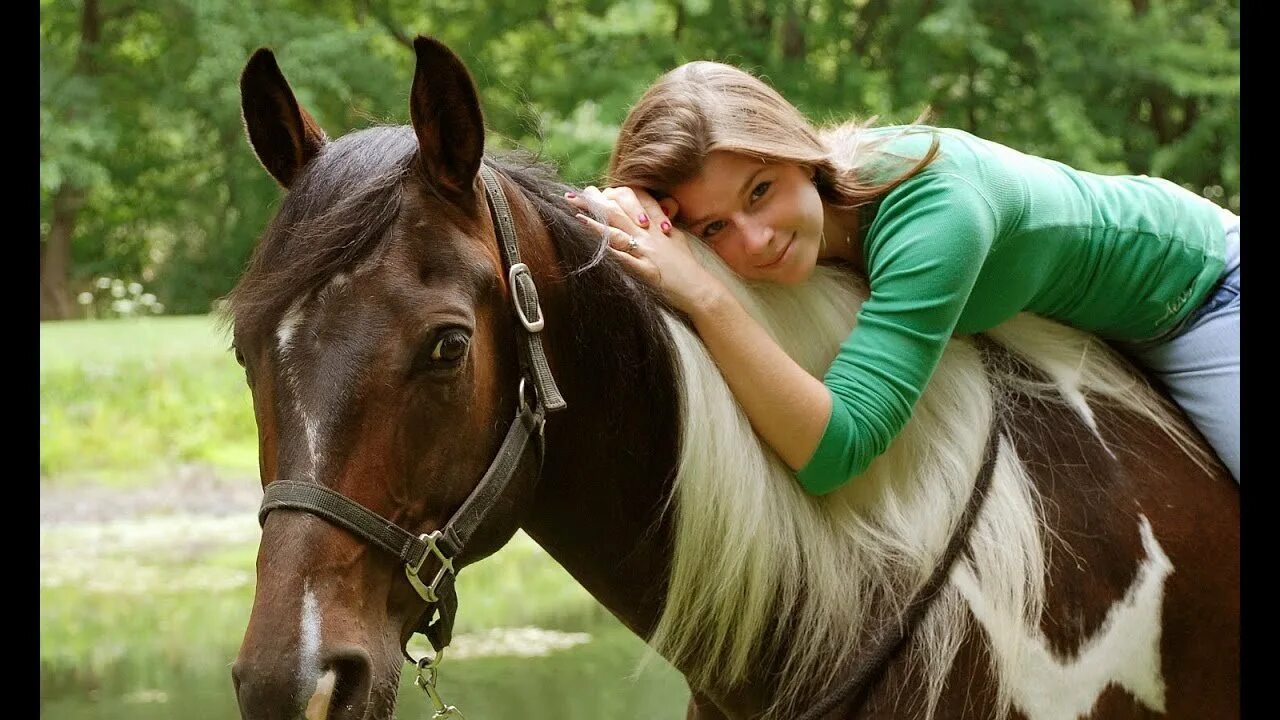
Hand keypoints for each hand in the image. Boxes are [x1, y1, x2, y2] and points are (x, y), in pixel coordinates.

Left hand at [566, 185, 724, 314]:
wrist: (700, 289)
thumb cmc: (688, 266)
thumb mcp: (676, 237)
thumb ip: (662, 223)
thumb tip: (654, 211)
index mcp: (657, 225)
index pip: (634, 201)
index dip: (612, 194)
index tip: (593, 190)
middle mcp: (651, 235)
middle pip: (619, 213)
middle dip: (594, 204)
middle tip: (571, 196)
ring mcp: (649, 252)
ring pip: (619, 233)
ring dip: (596, 224)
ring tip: (575, 216)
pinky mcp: (647, 271)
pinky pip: (626, 260)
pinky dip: (611, 252)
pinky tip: (596, 247)